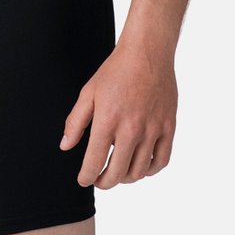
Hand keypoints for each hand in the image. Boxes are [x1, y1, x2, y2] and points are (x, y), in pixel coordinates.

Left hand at [59, 38, 177, 187]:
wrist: (147, 52)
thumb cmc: (116, 70)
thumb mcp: (88, 92)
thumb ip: (75, 121)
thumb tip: (65, 145)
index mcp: (108, 120)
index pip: (94, 163)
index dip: (86, 177)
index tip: (84, 179)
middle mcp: (131, 129)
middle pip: (117, 173)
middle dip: (105, 182)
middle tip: (100, 179)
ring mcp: (152, 130)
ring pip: (139, 171)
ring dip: (126, 178)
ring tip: (118, 171)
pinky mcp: (168, 127)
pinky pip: (161, 161)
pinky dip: (150, 170)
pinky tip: (141, 166)